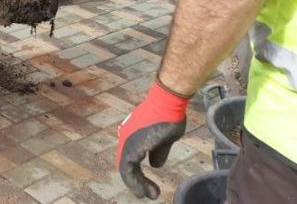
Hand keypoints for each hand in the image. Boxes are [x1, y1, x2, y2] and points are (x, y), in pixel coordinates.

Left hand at [116, 81, 189, 198]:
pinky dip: (134, 182)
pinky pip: (128, 168)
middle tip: (149, 193)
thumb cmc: (169, 114)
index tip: (150, 186)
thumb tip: (155, 165)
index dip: (138, 174)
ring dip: (137, 185)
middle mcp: (127, 138)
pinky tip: (143, 190)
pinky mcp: (131, 145)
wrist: (169, 101)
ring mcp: (128, 141)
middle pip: (127, 165)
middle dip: (137, 182)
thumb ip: (158, 151)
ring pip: (126, 169)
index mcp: (134, 136)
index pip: (131, 159)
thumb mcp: (165, 138)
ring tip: (149, 194)